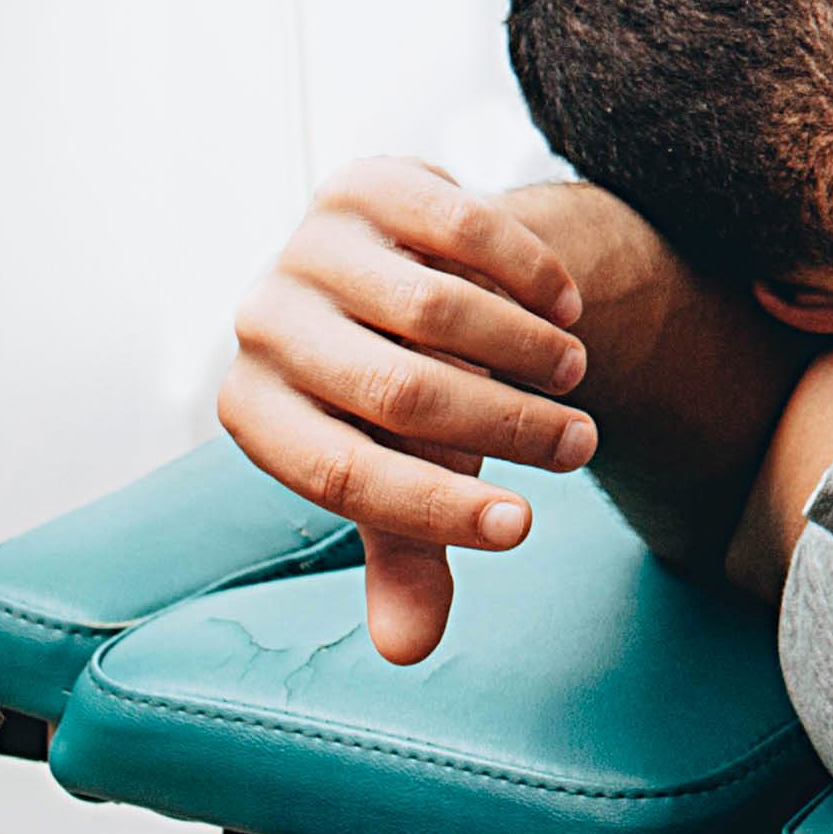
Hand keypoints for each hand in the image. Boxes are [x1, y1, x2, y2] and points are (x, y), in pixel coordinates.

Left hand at [218, 158, 597, 662]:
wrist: (390, 270)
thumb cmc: (389, 399)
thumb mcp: (395, 470)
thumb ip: (404, 549)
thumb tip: (408, 652)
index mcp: (252, 409)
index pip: (342, 475)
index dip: (436, 512)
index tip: (524, 532)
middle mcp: (262, 322)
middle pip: (402, 394)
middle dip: (508, 430)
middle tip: (581, 450)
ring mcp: (309, 243)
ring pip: (441, 312)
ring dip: (529, 353)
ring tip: (575, 379)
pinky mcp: (363, 181)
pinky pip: (466, 227)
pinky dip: (529, 274)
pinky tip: (565, 306)